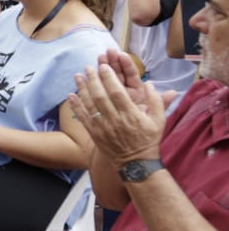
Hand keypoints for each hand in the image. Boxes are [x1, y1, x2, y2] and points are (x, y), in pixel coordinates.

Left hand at [67, 49, 172, 168]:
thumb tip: (150, 84)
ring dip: (82, 89)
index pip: (118, 92)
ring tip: (78, 75)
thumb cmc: (148, 140)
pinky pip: (83, 118)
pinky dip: (76, 106)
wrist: (136, 163)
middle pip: (101, 96)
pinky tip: (71, 95)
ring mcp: (103, 127)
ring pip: (90, 105)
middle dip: (94, 79)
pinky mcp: (94, 134)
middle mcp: (115, 120)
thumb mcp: (159, 121)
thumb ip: (157, 101)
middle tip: (89, 67)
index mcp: (131, 115)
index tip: (104, 67)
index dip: (109, 78)